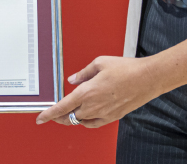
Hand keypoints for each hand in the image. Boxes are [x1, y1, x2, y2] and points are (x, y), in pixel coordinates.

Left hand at [35, 56, 158, 128]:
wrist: (147, 79)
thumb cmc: (126, 69)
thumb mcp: (100, 63)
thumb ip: (83, 73)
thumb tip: (72, 79)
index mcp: (87, 92)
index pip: (61, 107)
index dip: (48, 114)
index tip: (40, 118)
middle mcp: (93, 106)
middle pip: (69, 116)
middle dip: (59, 116)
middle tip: (52, 113)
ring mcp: (103, 114)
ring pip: (81, 121)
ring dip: (72, 118)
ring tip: (67, 113)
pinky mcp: (112, 117)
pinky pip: (93, 124)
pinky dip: (85, 121)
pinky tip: (85, 117)